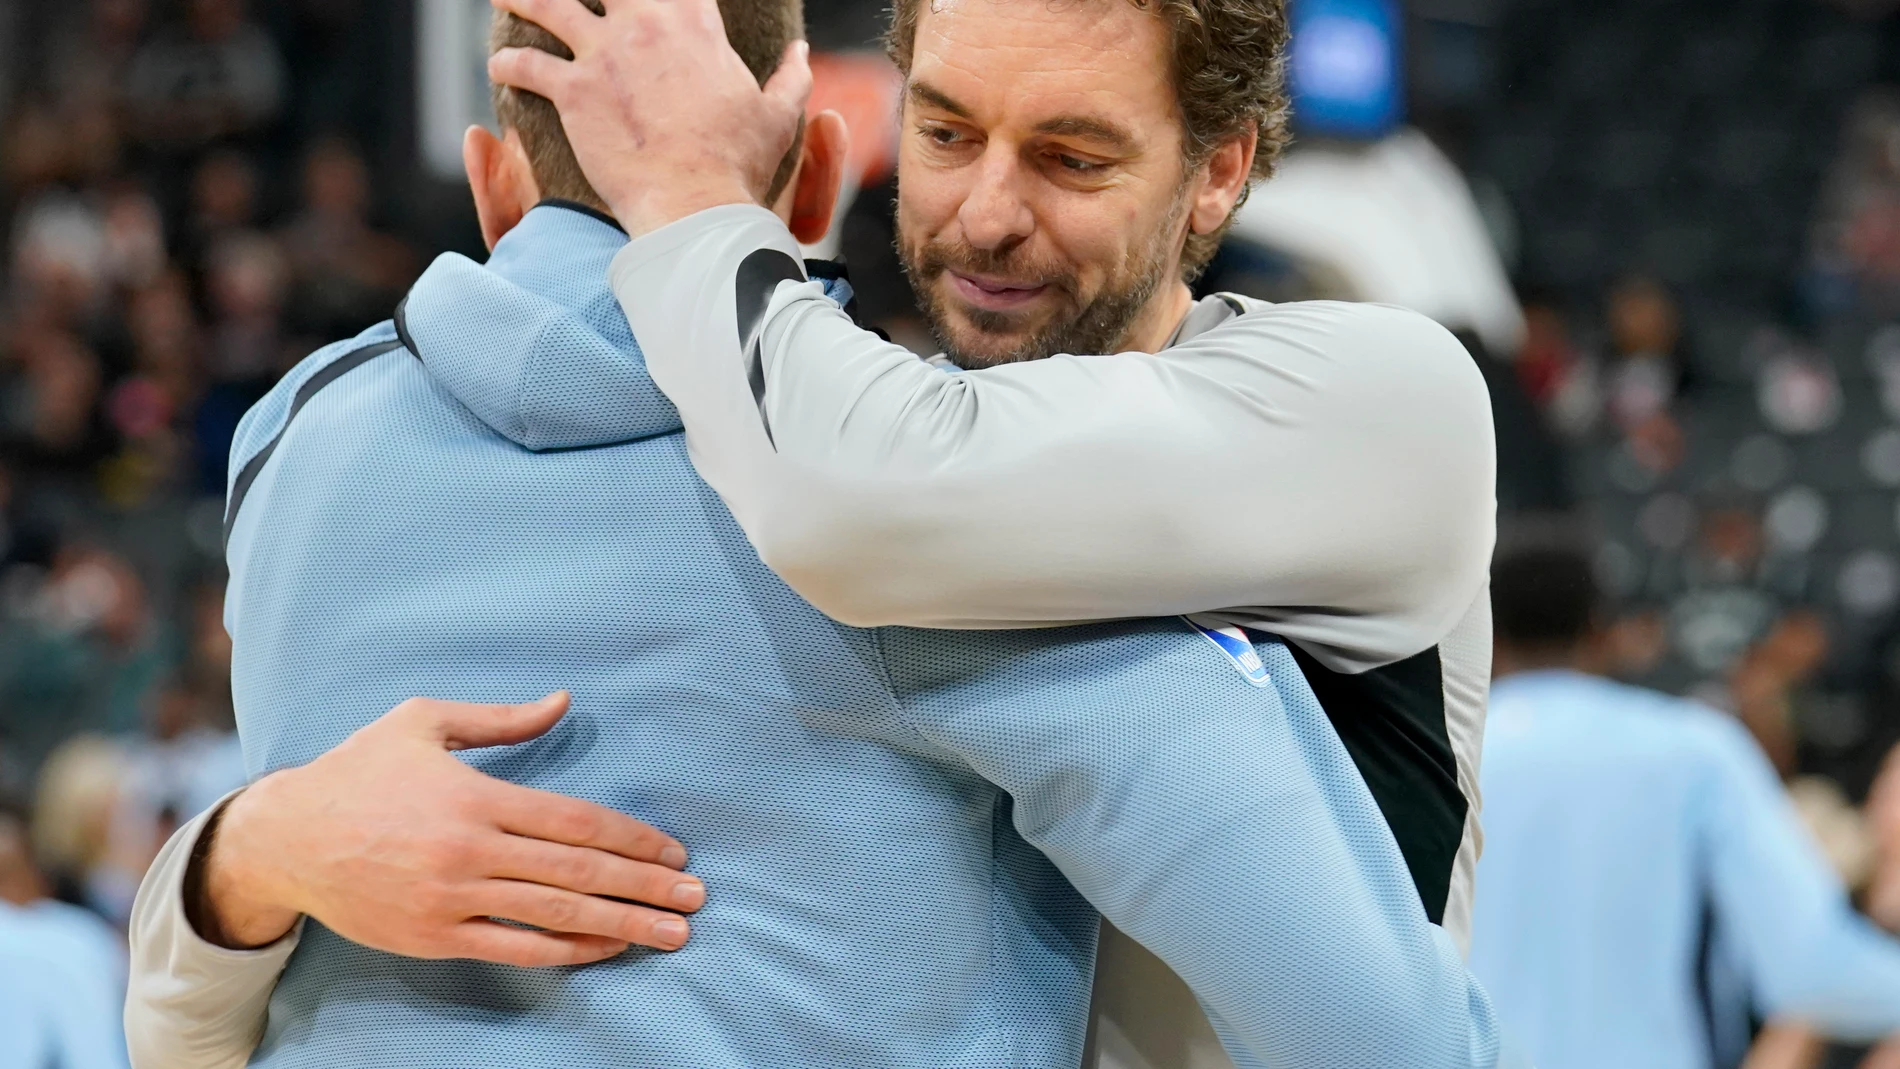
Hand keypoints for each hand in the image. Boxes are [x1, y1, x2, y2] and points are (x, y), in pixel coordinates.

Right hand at [194, 692, 704, 966]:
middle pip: (578, 873)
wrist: (284, 838)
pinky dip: (568, 951)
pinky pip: (515, 948)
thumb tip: (565, 700)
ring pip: (555, 916)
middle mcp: (470, 852)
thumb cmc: (358, 770)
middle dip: (646, 887)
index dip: (632, 839)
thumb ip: (501, 719)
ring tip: (671, 934)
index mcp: (477, 797)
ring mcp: (453, 900)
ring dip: (622, 926)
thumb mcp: (423, 722)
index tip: (674, 851)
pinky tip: (608, 948)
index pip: (575, 821)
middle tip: (696, 898)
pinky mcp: (435, 937)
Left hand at [487, 0, 811, 235]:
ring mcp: (605, 54)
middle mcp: (645, 25)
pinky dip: (508, 63)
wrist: (696, 204)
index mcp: (695, 23)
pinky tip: (498, 65)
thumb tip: (801, 53)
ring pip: (549, 4)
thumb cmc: (738, 164)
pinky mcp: (573, 91)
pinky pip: (527, 65)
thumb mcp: (778, 116)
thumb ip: (791, 78)